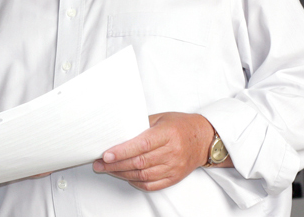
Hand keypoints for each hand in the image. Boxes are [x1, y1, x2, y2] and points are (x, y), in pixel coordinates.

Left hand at [92, 112, 215, 191]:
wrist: (204, 139)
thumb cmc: (180, 125)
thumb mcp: (161, 118)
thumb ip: (140, 124)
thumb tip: (116, 131)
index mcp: (168, 134)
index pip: (142, 145)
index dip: (122, 151)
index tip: (106, 154)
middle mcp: (172, 152)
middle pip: (140, 162)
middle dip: (116, 164)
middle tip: (99, 163)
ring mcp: (174, 167)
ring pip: (143, 175)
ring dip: (122, 173)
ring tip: (107, 169)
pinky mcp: (174, 177)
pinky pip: (152, 184)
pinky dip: (136, 182)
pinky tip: (126, 176)